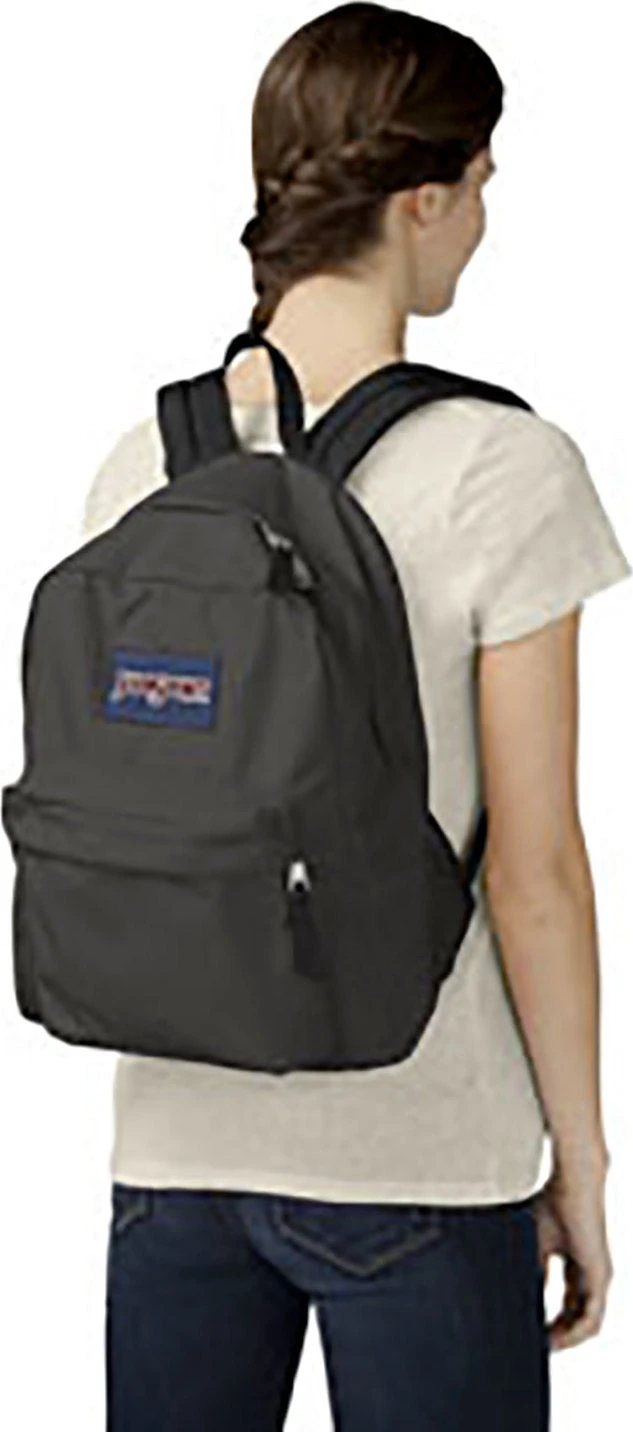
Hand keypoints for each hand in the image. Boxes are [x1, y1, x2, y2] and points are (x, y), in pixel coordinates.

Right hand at [531, 1152, 612, 1350]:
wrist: (573, 1182)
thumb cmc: (553, 1202)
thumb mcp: (535, 1243)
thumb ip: (533, 1270)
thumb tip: (518, 1297)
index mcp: (576, 1265)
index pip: (566, 1303)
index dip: (550, 1322)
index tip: (532, 1333)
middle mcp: (591, 1275)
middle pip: (576, 1317)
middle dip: (556, 1335)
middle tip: (536, 1347)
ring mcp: (599, 1278)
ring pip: (586, 1324)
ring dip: (565, 1339)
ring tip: (544, 1348)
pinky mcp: (601, 1277)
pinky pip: (592, 1319)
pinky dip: (574, 1334)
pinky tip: (556, 1340)